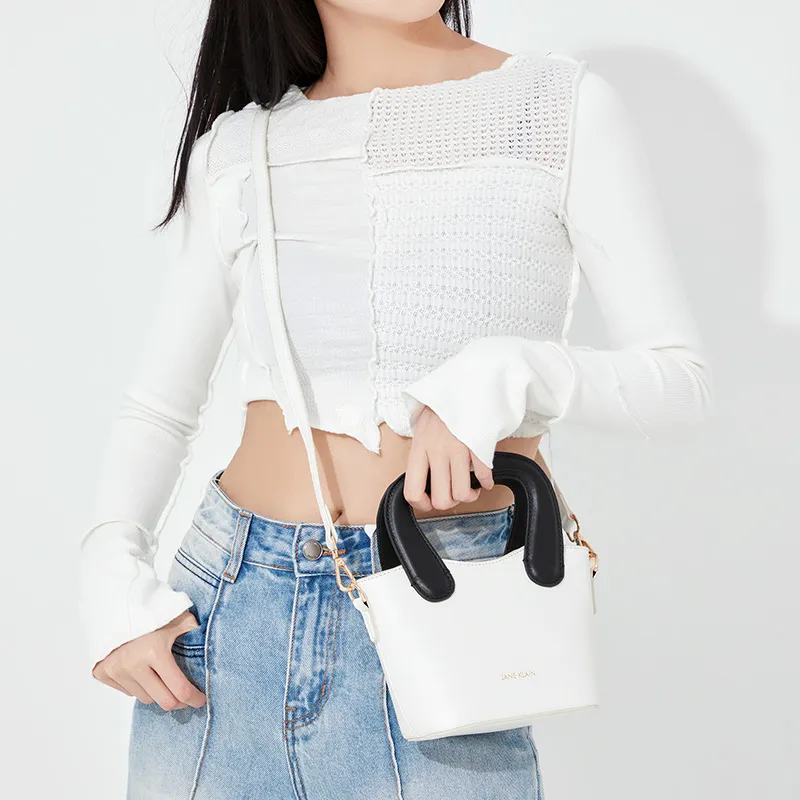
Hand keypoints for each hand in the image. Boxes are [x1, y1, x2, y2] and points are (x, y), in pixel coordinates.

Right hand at [91, 610, 206, 710]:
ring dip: (157, 693)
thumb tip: (213, 643)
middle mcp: (133, 665)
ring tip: (164, 679)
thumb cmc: (151, 612)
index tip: (202, 699)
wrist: (116, 605)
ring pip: (145, 698)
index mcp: (155, 652)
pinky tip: (144, 673)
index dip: (194, 699)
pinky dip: (139, 687)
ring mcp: (116, 670)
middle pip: (163, 701)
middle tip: (186, 696)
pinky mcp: (102, 673)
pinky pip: (127, 692)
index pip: (180, 690)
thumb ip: (194, 631)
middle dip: (179, 702)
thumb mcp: (178, 618)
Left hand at [404, 405, 493, 512]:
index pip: (413, 492)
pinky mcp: (477, 445)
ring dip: (470, 495)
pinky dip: (487, 482)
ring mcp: (457, 449)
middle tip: (454, 494)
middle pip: (442, 499)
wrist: (461, 384)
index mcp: (419, 449)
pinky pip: (484, 476)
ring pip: (463, 493)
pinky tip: (485, 479)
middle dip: (450, 502)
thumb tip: (424, 481)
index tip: (430, 503)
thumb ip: (421, 455)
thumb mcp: (421, 430)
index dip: (422, 505)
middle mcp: (436, 452)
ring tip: (470, 488)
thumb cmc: (441, 407)